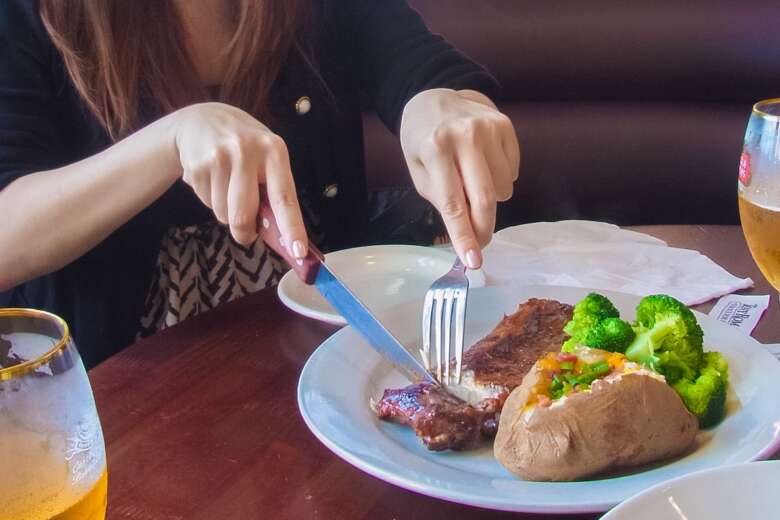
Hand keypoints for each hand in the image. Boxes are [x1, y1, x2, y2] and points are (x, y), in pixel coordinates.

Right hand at [171, 102, 307, 257]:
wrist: (201, 120)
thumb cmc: (245, 147)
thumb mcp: (267, 157)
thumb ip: (274, 190)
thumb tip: (281, 236)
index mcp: (274, 151)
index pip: (284, 197)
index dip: (292, 227)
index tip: (298, 251)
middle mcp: (246, 152)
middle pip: (244, 214)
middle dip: (245, 233)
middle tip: (246, 234)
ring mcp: (218, 158)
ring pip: (223, 214)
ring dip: (226, 213)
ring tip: (227, 188)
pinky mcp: (196, 167)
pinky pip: (207, 204)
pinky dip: (211, 201)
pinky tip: (213, 180)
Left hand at [400, 89, 519, 268]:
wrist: (434, 99)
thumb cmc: (422, 142)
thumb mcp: (420, 172)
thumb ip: (443, 200)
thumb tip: (469, 236)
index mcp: (435, 148)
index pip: (452, 202)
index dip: (463, 235)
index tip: (473, 260)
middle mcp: (464, 135)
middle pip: (484, 198)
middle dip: (484, 229)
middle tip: (480, 243)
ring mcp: (488, 128)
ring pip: (503, 188)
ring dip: (490, 198)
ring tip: (472, 181)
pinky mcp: (505, 125)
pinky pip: (513, 171)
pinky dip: (500, 178)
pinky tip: (483, 164)